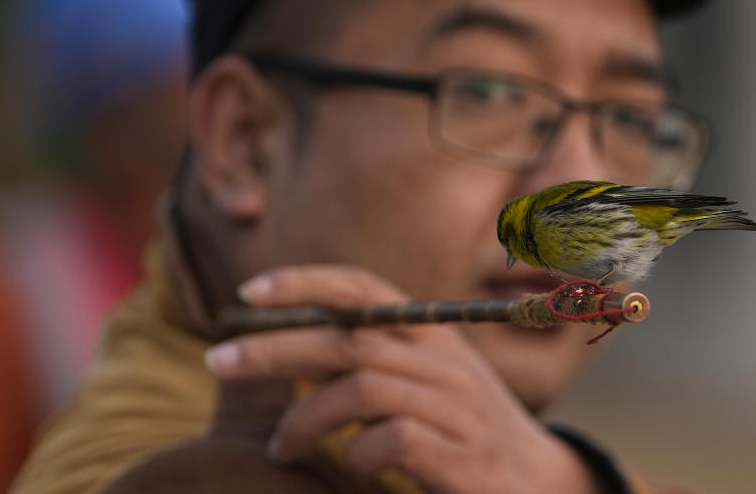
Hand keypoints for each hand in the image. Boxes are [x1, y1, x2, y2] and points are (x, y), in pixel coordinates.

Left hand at [205, 266, 598, 493]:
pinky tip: (349, 469)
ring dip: (306, 418)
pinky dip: (355, 455)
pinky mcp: (460, 455)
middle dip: (275, 348)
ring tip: (282, 446)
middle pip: (349, 337)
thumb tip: (295, 342)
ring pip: (362, 388)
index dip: (306, 281)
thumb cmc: (463, 427)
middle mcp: (445, 359)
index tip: (249, 291)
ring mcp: (456, 406)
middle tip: (218, 363)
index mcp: (432, 332)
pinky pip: (390, 439)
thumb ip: (376, 356)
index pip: (365, 287)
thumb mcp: (426, 379)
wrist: (537, 481)